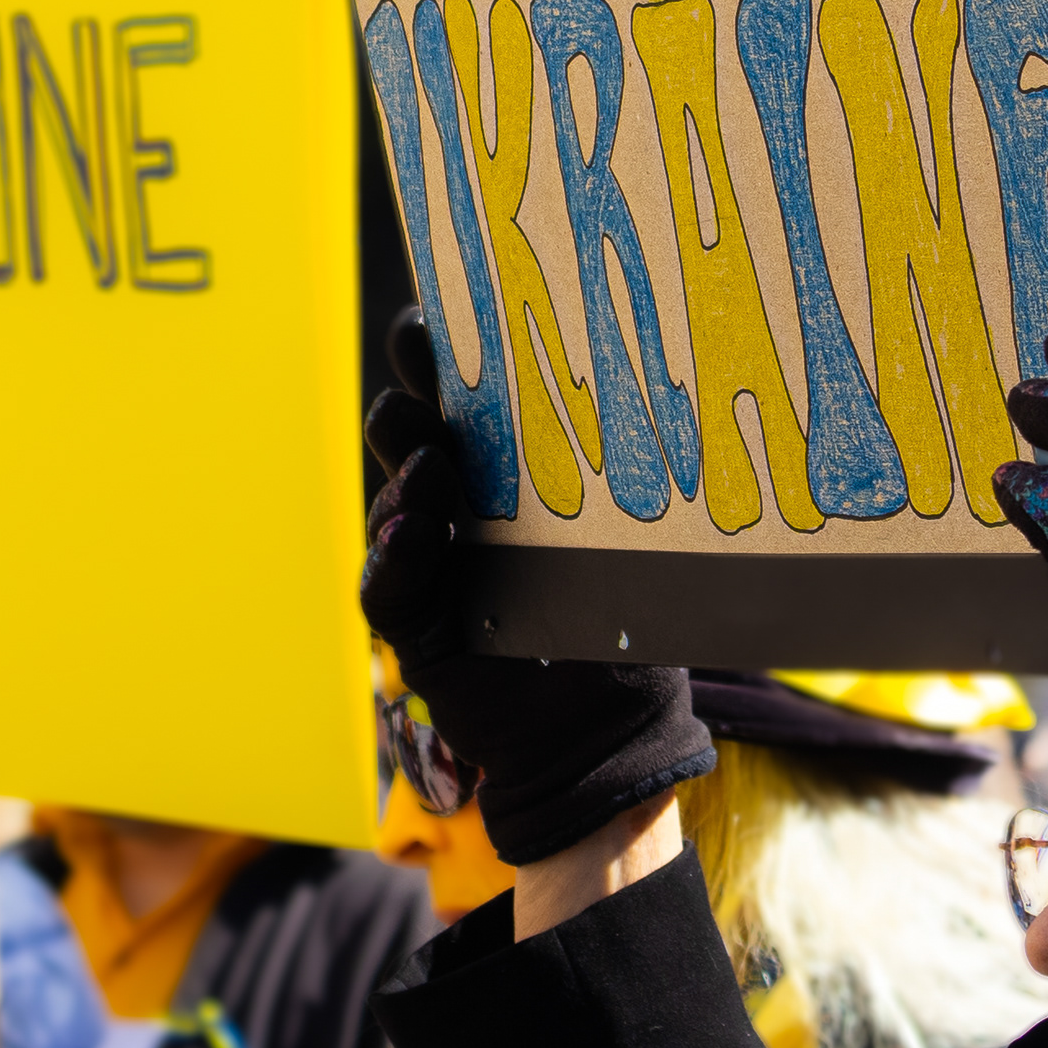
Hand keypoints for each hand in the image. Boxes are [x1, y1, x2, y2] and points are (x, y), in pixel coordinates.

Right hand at [358, 309, 714, 868]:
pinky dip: (396, 557)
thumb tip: (657, 395)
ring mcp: (433, 562)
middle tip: (422, 354)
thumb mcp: (638, 550)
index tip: (450, 310)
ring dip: (406, 469)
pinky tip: (414, 534)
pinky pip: (389, 584)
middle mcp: (464, 509)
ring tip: (432, 458)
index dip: (454, 354)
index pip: (475, 401)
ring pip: (396, 500)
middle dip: (417, 392)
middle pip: (420, 432)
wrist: (603, 738)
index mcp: (515, 476)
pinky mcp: (415, 623)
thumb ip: (627, 489)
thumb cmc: (630, 633)